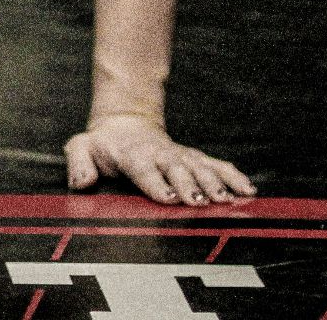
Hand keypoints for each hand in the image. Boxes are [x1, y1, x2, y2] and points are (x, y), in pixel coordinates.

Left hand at [63, 115, 254, 205]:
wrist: (126, 123)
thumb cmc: (103, 144)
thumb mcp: (82, 147)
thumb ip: (78, 163)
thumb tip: (81, 183)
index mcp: (133, 154)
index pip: (144, 170)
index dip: (156, 183)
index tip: (169, 198)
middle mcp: (161, 154)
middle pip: (178, 169)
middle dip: (190, 185)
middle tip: (202, 202)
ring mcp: (180, 155)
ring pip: (201, 167)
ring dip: (216, 183)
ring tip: (228, 199)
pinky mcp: (195, 157)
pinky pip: (217, 165)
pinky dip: (233, 176)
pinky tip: (247, 190)